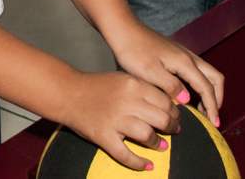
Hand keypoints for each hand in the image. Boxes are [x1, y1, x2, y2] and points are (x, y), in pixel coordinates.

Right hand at [63, 71, 180, 170]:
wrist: (68, 93)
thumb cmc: (98, 85)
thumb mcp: (124, 78)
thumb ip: (144, 89)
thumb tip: (168, 104)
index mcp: (134, 85)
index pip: (165, 101)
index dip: (175, 111)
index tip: (176, 117)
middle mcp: (127, 102)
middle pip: (161, 118)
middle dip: (172, 127)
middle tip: (174, 130)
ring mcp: (115, 121)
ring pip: (147, 136)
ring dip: (159, 143)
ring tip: (163, 146)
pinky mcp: (104, 137)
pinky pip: (125, 155)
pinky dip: (139, 163)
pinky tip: (148, 166)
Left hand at [108, 20, 223, 127]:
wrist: (124, 31)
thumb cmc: (134, 51)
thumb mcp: (150, 72)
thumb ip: (171, 86)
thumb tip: (188, 100)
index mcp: (185, 63)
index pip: (207, 87)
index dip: (212, 107)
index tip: (213, 124)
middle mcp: (189, 57)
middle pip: (215, 78)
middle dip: (217, 99)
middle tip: (212, 119)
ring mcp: (184, 55)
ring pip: (207, 74)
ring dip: (209, 93)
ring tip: (202, 112)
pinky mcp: (176, 56)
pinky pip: (197, 72)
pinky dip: (200, 86)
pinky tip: (189, 97)